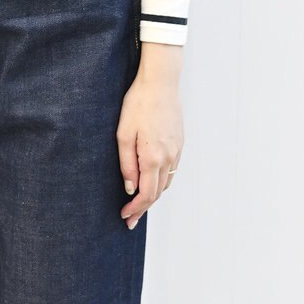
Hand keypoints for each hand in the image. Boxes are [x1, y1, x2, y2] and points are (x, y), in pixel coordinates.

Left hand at [117, 43, 183, 227]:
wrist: (161, 83)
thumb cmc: (138, 105)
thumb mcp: (123, 135)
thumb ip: (127, 164)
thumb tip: (130, 188)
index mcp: (153, 157)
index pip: (146, 194)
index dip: (135, 209)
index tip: (124, 216)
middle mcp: (168, 158)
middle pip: (157, 193)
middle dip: (143, 209)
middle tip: (130, 220)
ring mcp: (176, 151)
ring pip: (166, 183)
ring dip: (153, 197)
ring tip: (139, 206)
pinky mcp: (179, 144)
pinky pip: (171, 171)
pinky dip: (161, 183)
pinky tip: (152, 185)